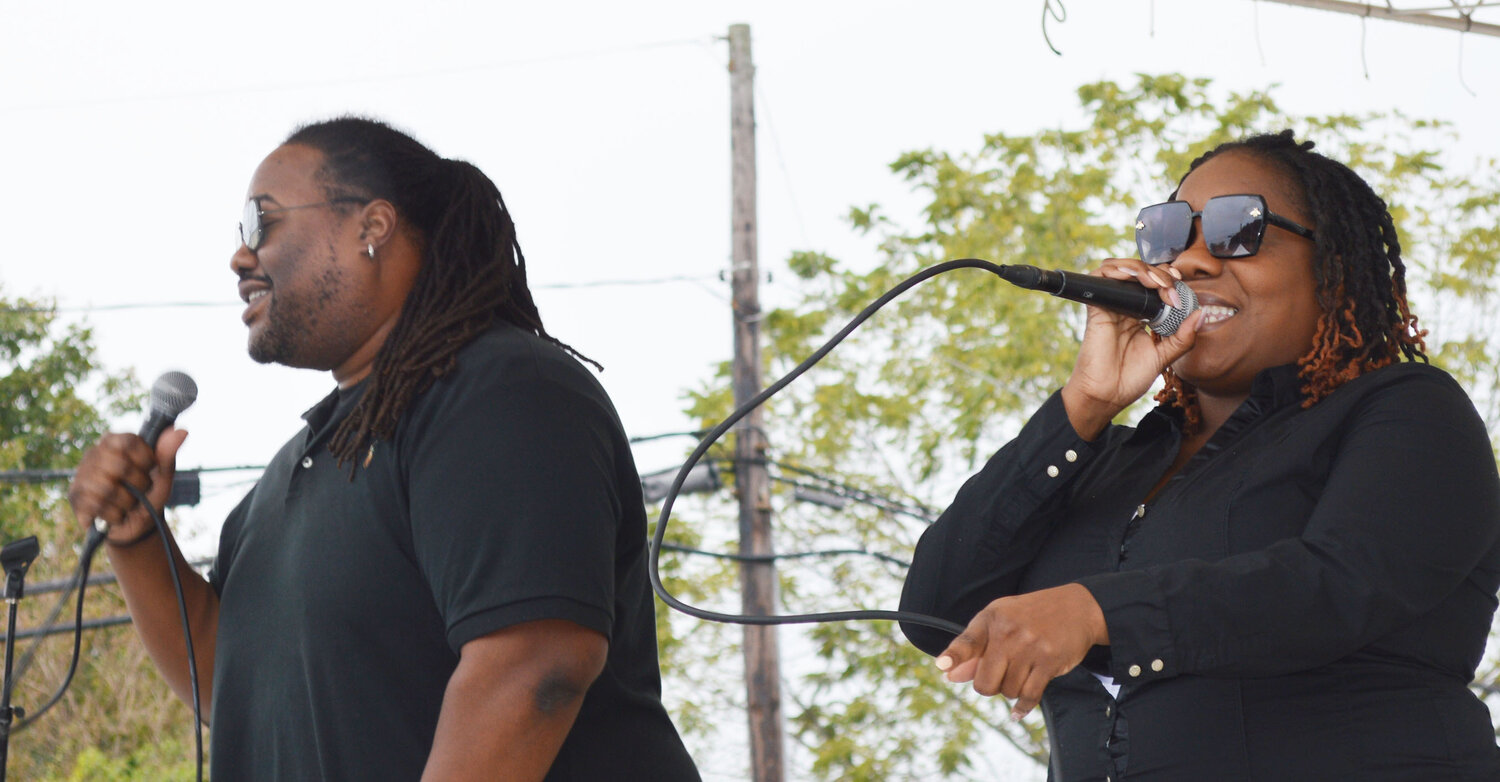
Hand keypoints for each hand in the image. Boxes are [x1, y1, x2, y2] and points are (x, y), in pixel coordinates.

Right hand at [68, 428, 187, 545]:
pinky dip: (115, 515)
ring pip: (108, 488)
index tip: (150, 470)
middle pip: (120, 466)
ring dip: (127, 502)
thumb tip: (181, 431)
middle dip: (138, 485)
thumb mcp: (163, 476)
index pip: (129, 441)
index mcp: (115, 442)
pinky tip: (115, 514)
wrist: (136, 526)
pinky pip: (97, 505)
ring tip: (128, 503)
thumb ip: (168, 453)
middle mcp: (94, 454)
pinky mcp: (75, 496)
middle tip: (140, 490)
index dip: (145, 460)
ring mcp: (81, 474)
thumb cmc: (149, 495)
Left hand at [935, 583, 1107, 718]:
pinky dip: (1022, 708)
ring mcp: (1030, 648)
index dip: (954, 655)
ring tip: (1019, 674)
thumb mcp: (1000, 621)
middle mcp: (1009, 633)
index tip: (942, 666)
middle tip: (999, 676)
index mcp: (991, 619)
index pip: (968, 641)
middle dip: (988, 686)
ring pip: (1007, 691)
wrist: (1077, 609)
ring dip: (1010, 691)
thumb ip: (974, 648)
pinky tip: (1017, 713)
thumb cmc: (1030, 616)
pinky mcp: (1050, 662)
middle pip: (985, 682)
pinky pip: (1030, 696)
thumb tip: (950, 675)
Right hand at [1061, 259, 1203, 438]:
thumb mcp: (1164, 356)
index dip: (1168, 279)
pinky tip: (1132, 276)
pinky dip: (1116, 269)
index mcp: (1141, 316)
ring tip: (1155, 283)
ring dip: (1141, 268)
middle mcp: (1125, 307)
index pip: (1155, 285)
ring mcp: (1111, 305)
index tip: (1179, 288)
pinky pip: (1100, 277)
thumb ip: (1183, 337)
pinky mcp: (1096, 307)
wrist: (1107, 395)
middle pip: (1140, 273)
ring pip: (1121, 268)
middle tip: (1170, 289)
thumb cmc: (1129, 378)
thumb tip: (1201, 314)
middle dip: (1159, 274)